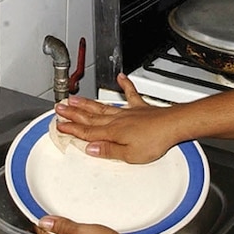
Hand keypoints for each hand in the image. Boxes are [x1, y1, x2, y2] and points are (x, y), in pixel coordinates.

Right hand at [56, 74, 181, 162]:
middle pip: (90, 117)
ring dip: (87, 103)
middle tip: (59, 108)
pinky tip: (120, 78)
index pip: (87, 132)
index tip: (59, 125)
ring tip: (75, 98)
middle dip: (73, 113)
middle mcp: (118, 119)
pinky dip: (125, 85)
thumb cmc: (155, 140)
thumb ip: (108, 151)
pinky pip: (130, 94)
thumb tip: (90, 149)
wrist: (174, 126)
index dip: (72, 129)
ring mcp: (128, 112)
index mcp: (113, 132)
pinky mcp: (141, 107)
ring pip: (103, 106)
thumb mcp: (130, 155)